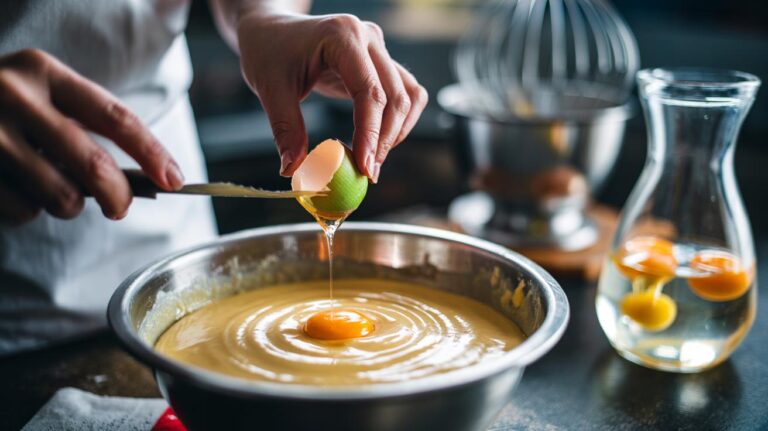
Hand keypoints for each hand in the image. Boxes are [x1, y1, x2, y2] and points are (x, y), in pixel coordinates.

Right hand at [0, 49, 184, 225]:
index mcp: (43, 72)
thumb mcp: (43, 99)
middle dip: (119, 196)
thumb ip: (85, 128)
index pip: (115, 116)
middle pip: (92, 164)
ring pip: (60, 196)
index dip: (152, 152)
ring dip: (68, 206)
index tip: (177, 180)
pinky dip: (28, 211)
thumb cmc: (4, 111)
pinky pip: (22, 212)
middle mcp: (12, 96)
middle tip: (121, 207)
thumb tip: (144, 181)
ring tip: (51, 187)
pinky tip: (14, 188)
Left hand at [236, 12, 427, 181]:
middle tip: (367, 172)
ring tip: (373, 159)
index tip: (363, 167)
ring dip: (397, 132)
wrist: (272, 31)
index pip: (369, 91)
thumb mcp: (271, 89)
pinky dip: (399, 121)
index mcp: (342, 37)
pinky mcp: (382, 62)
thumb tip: (293, 169)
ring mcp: (379, 48)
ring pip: (409, 96)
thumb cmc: (269, 52)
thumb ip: (286, 129)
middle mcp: (368, 38)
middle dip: (384, 140)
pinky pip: (407, 93)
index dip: (370, 134)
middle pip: (396, 97)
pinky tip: (378, 141)